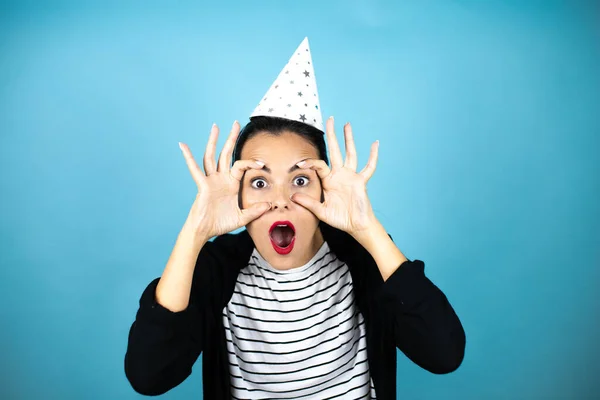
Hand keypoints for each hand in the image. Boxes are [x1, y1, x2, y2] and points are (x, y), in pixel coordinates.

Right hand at [179, 121, 270, 238]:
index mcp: (231, 184)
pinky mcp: (202, 185)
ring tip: (216, 126)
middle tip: (236, 123)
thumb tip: (269, 205)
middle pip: (226, 154)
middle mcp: (220, 178)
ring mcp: (211, 180)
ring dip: (214, 141)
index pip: (241, 166)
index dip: (251, 162)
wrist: (205, 231)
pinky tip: (183, 145)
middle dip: (231, 139)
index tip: (262, 163)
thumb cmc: (220, 224)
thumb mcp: (242, 217)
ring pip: (211, 156)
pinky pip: (195, 169)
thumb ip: (255, 211)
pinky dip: (188, 157)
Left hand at [290, 117, 379, 237]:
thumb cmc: (340, 219)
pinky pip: (369, 167)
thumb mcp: (321, 211)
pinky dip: (373, 156)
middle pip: (335, 151)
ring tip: (347, 125)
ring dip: (348, 139)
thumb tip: (293, 196)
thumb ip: (308, 203)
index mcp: (328, 180)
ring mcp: (351, 176)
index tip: (300, 164)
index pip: (318, 165)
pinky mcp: (361, 181)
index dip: (309, 163)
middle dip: (332, 136)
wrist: (356, 226)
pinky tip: (375, 143)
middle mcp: (339, 175)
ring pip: (350, 154)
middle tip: (329, 120)